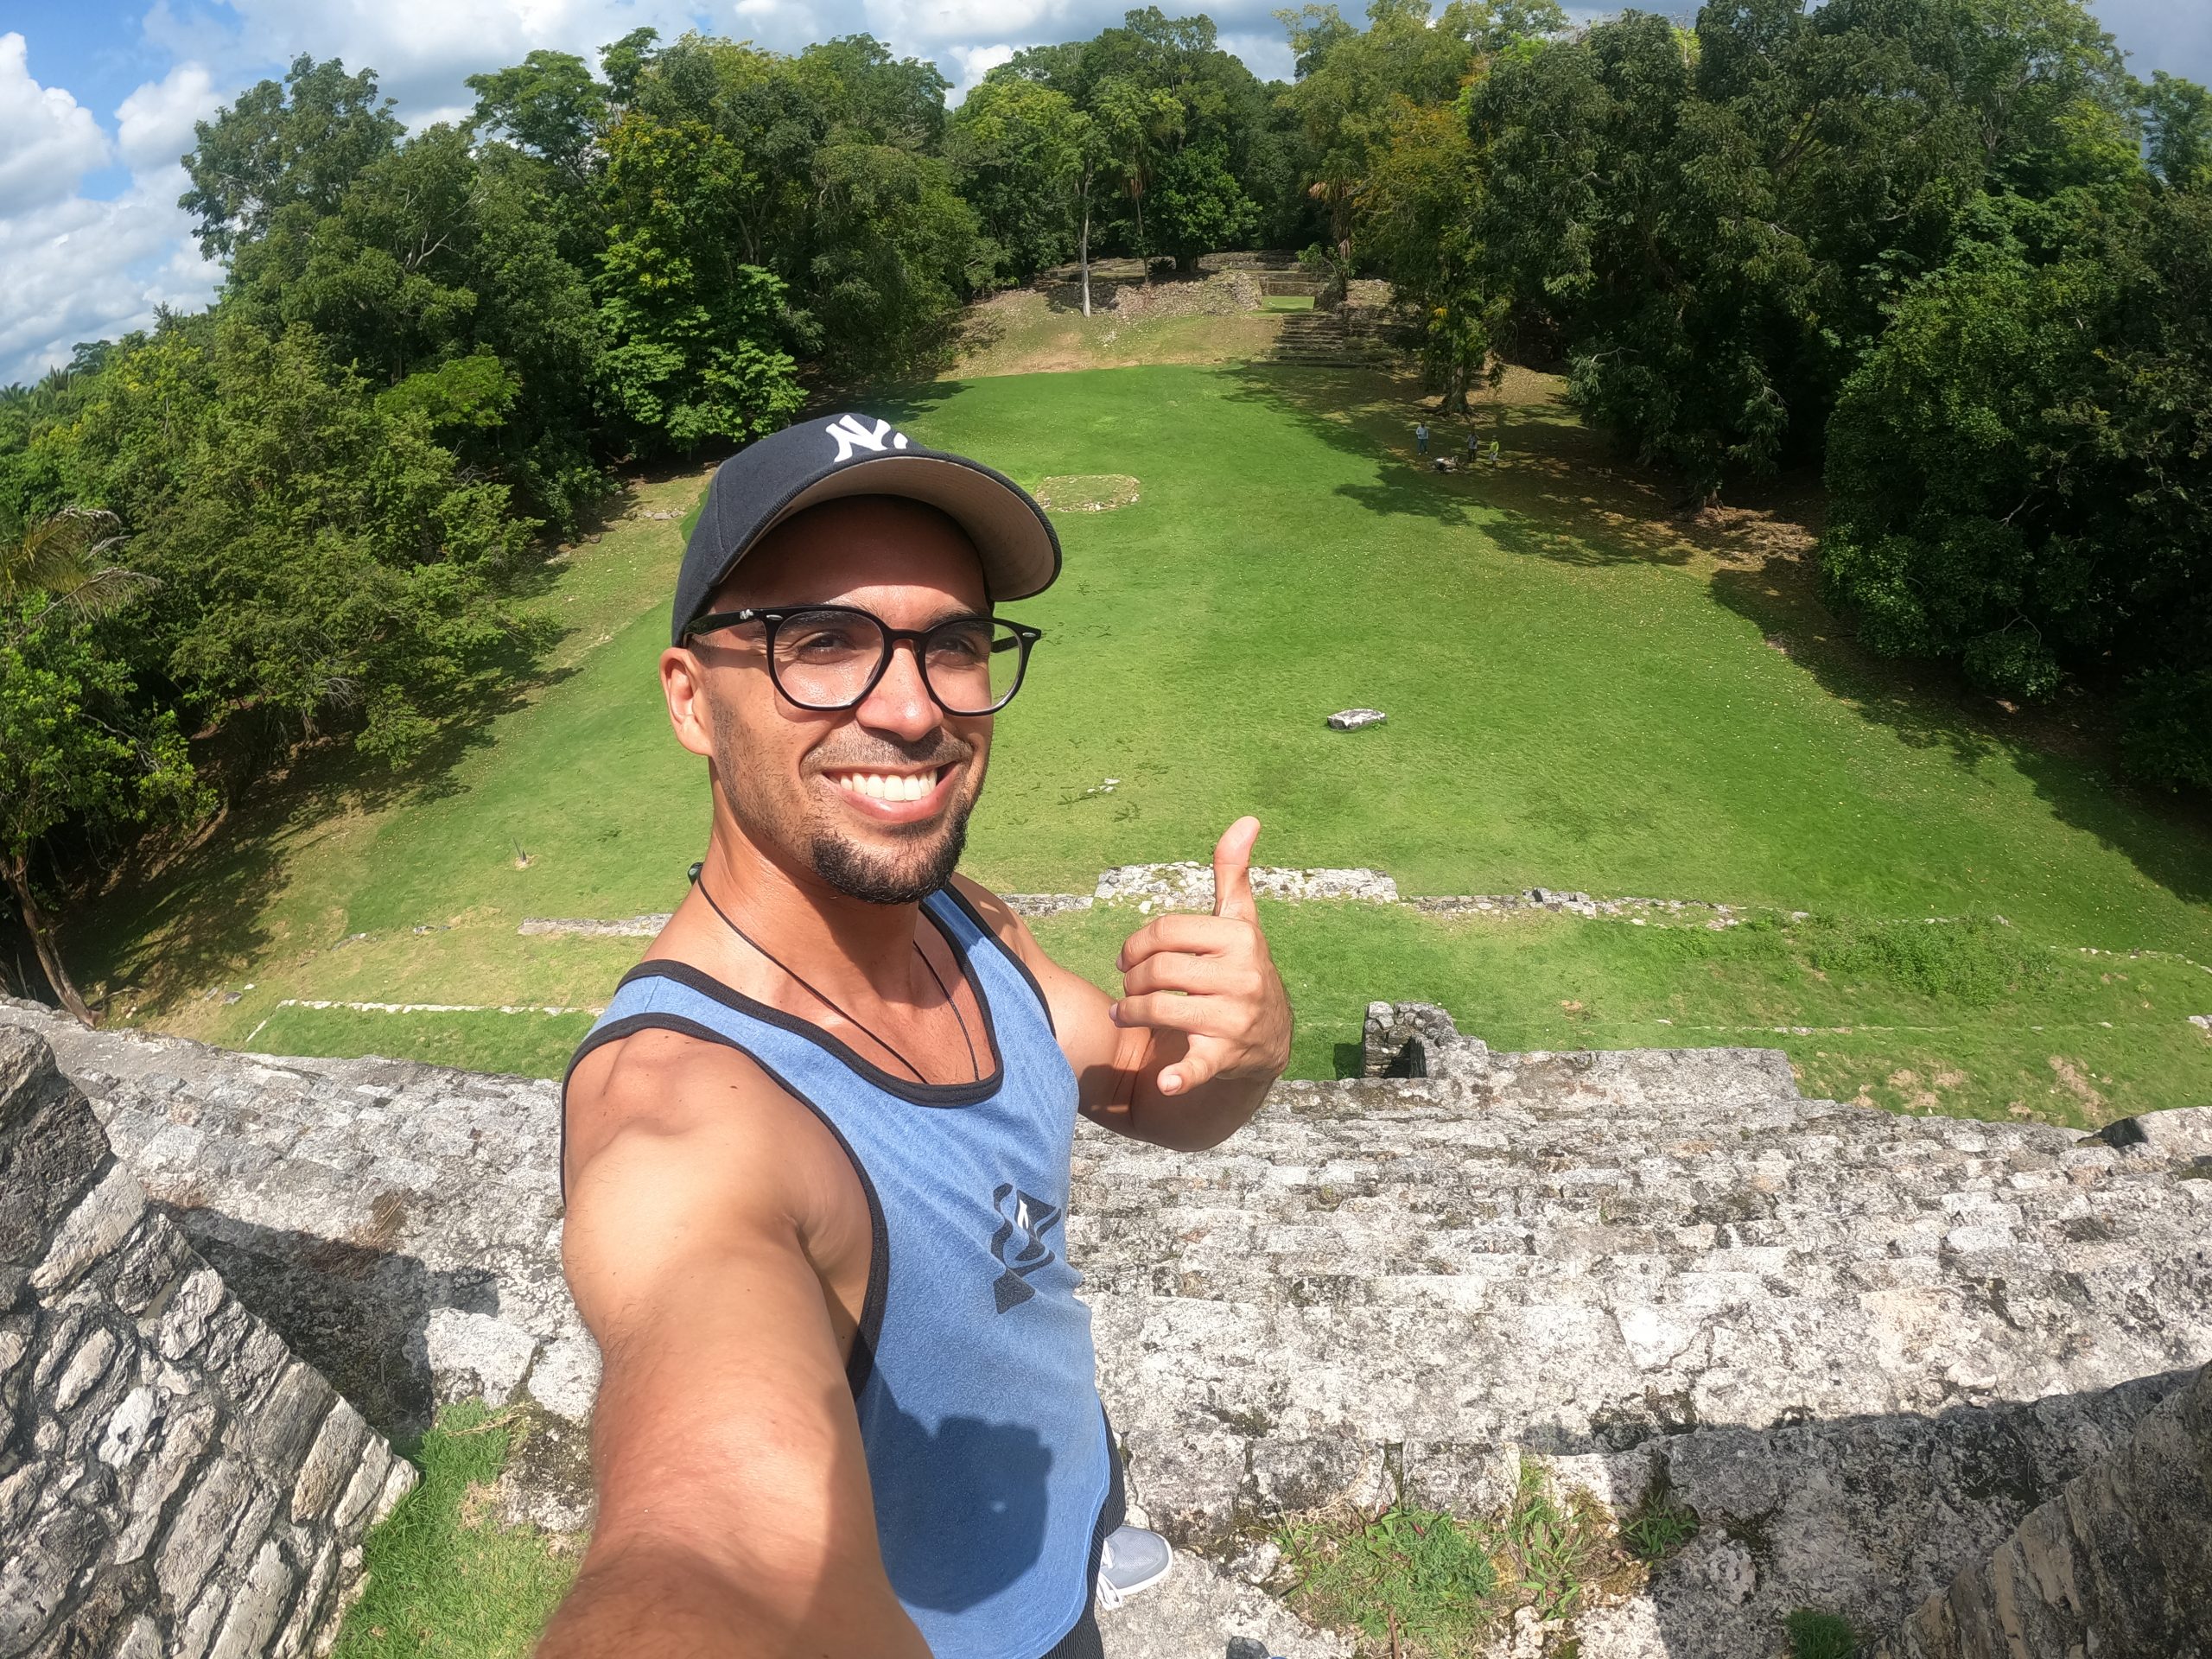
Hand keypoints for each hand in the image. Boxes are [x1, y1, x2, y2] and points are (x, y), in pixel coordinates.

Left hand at [1111, 817, 1292, 1096]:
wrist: (1270, 1039)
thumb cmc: (1241, 969)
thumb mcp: (1239, 922)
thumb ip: (1233, 874)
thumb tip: (1246, 820)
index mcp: (1239, 937)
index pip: (1166, 931)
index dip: (1135, 943)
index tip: (1126, 957)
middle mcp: (1242, 976)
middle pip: (1158, 970)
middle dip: (1131, 979)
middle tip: (1125, 988)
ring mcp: (1234, 1017)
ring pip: (1159, 1009)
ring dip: (1130, 1012)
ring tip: (1123, 1013)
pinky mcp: (1225, 1056)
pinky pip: (1198, 1065)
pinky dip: (1180, 1077)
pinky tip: (1165, 1082)